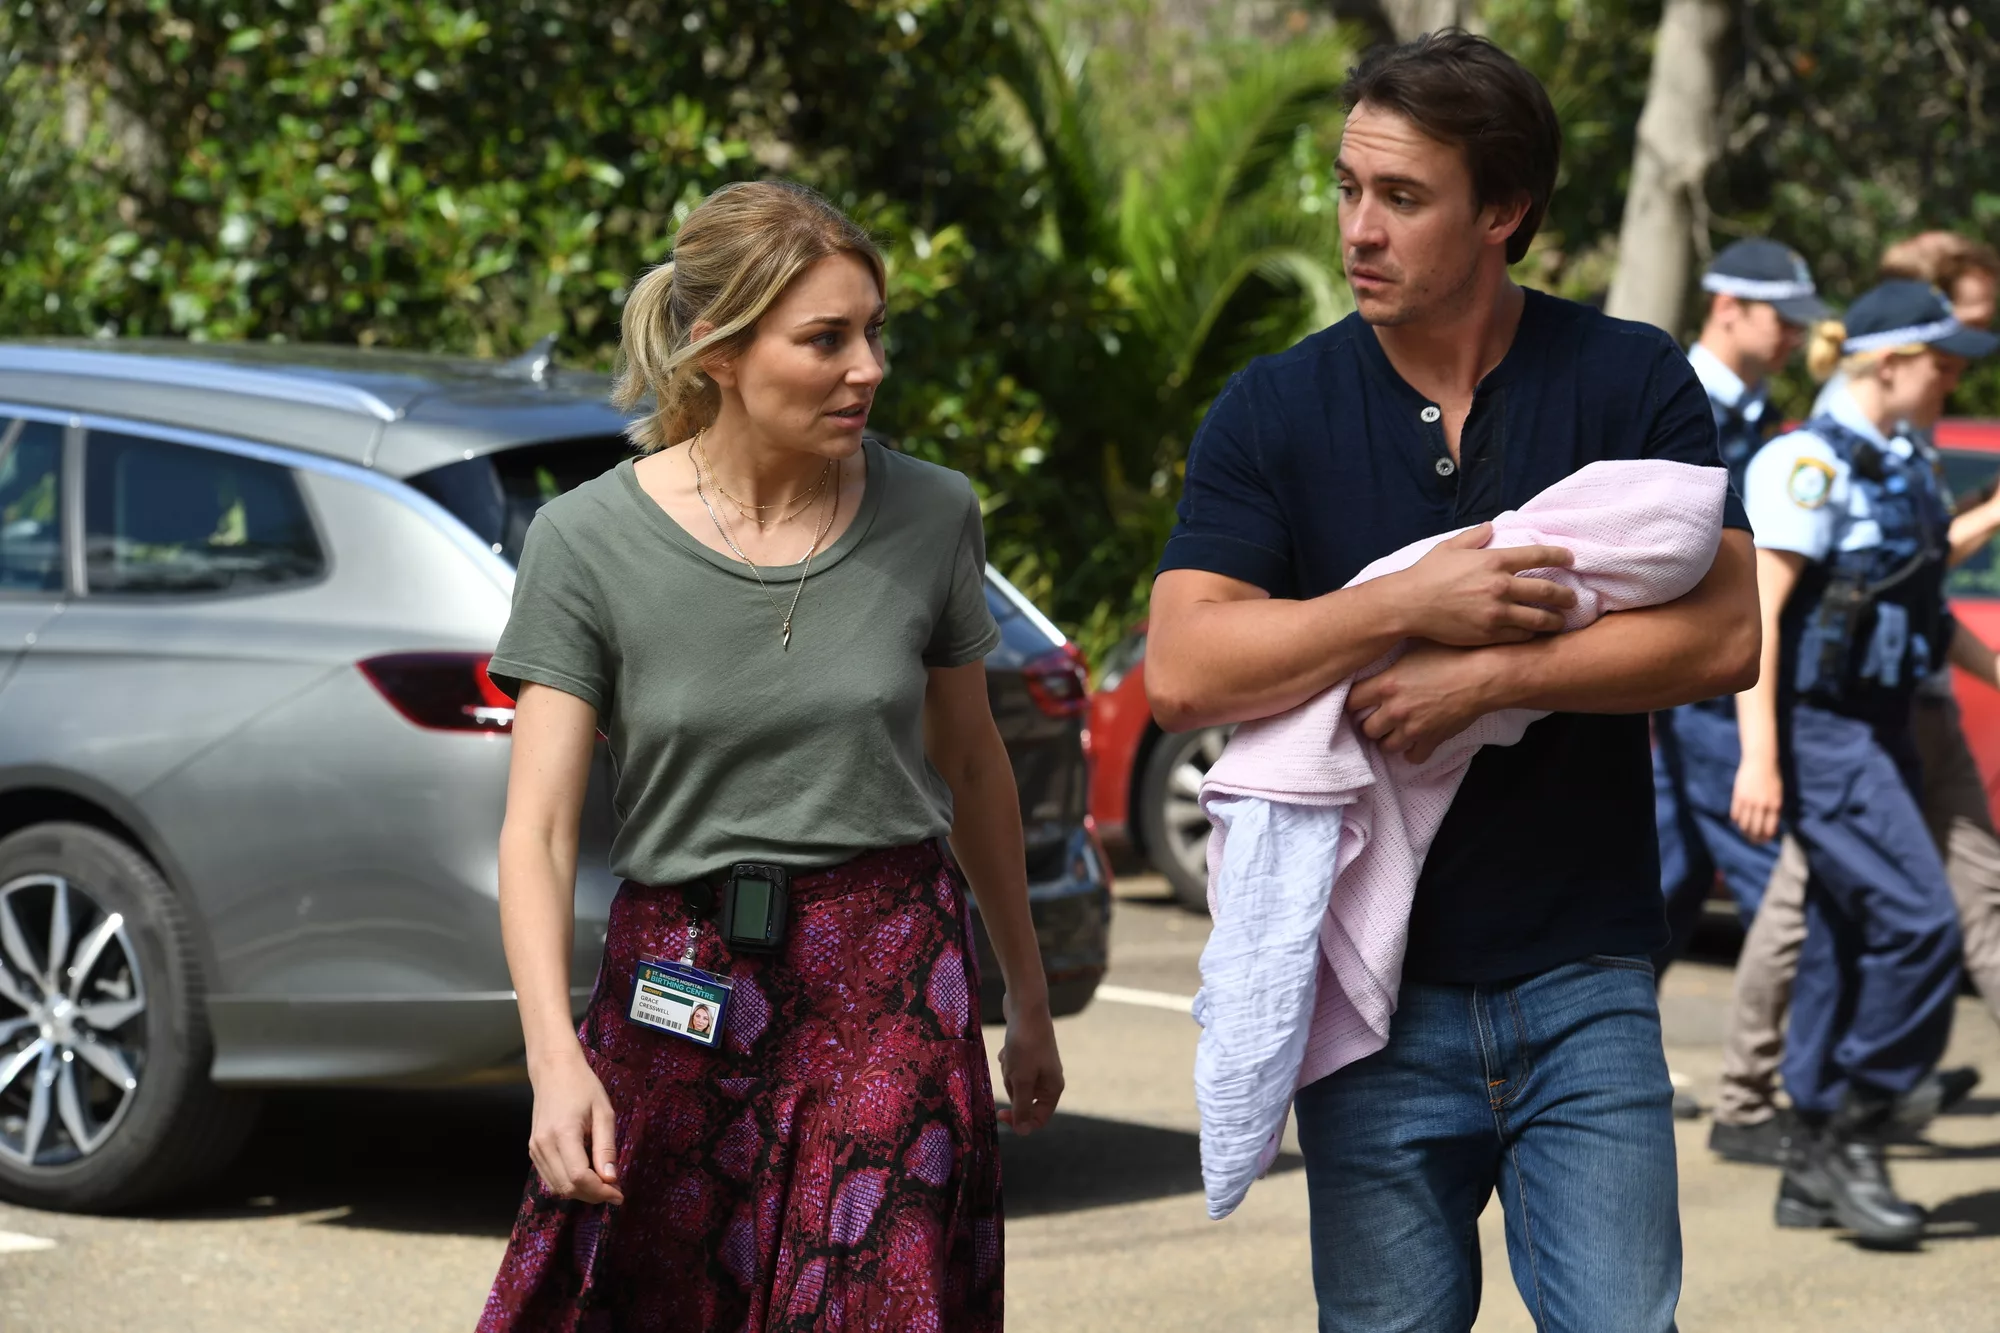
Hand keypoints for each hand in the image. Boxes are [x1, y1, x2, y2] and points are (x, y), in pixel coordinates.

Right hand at [527, 1047, 624, 1204]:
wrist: (554, 1070)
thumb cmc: (583, 1086)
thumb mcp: (603, 1112)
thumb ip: (606, 1147)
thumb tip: (611, 1179)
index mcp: (563, 1134)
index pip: (578, 1177)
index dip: (600, 1191)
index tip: (619, 1194)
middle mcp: (543, 1145)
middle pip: (567, 1187)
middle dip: (593, 1195)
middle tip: (615, 1190)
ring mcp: (535, 1148)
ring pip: (557, 1187)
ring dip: (581, 1192)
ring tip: (603, 1184)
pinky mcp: (533, 1150)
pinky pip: (550, 1177)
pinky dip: (568, 1183)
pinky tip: (586, 1175)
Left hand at [997, 992, 1063, 1134]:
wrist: (1025, 1006)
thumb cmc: (1025, 1044)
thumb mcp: (1021, 1079)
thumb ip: (1022, 1107)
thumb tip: (1023, 1132)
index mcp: (1053, 1088)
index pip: (1039, 1118)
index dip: (1020, 1121)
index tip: (1000, 1114)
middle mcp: (1049, 1078)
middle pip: (1024, 1099)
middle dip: (1012, 1086)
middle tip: (1011, 1069)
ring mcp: (1039, 1065)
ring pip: (1016, 1082)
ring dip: (1008, 1072)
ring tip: (1010, 1054)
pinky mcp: (1028, 1053)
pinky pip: (1013, 1066)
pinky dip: (1007, 1060)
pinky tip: (1009, 1047)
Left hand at [1349, 639, 1498, 763]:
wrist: (1483, 675)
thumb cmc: (1451, 655)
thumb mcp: (1413, 649)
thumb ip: (1391, 663)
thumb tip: (1377, 657)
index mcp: (1386, 684)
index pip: (1351, 702)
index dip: (1353, 702)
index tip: (1359, 702)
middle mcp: (1395, 709)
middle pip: (1366, 729)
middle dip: (1371, 723)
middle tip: (1378, 717)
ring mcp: (1413, 728)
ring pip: (1386, 746)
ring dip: (1388, 739)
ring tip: (1395, 730)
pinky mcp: (1431, 740)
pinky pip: (1413, 757)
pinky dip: (1412, 752)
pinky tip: (1414, 742)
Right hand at [1387, 524, 1576, 645]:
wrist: (1408, 606)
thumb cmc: (1425, 574)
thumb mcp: (1449, 548)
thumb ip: (1474, 537)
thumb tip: (1490, 527)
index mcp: (1494, 561)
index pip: (1539, 556)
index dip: (1560, 556)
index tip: (1570, 559)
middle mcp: (1501, 586)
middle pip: (1547, 590)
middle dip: (1565, 595)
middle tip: (1572, 598)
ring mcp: (1497, 612)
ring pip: (1539, 618)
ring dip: (1555, 620)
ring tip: (1560, 621)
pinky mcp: (1489, 634)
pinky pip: (1521, 635)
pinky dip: (1531, 634)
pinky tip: (1534, 633)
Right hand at [1731, 754, 1783, 843]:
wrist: (1760, 761)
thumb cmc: (1772, 778)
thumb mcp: (1778, 795)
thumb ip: (1774, 809)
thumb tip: (1770, 826)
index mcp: (1775, 806)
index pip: (1769, 829)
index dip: (1765, 838)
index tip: (1763, 841)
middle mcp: (1762, 806)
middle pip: (1755, 829)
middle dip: (1753, 838)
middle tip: (1752, 841)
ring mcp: (1749, 801)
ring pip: (1744, 824)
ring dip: (1743, 831)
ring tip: (1744, 833)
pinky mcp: (1738, 796)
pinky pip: (1735, 814)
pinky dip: (1736, 820)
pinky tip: (1737, 821)